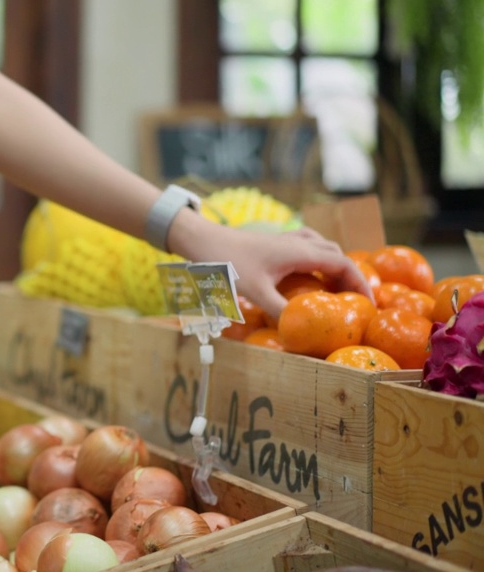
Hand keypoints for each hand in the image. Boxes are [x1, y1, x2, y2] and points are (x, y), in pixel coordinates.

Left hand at [168, 210, 371, 319]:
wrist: (201, 239)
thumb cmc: (227, 262)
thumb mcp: (254, 291)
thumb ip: (279, 311)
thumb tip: (300, 332)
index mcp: (301, 251)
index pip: (343, 264)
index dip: (360, 283)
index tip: (369, 304)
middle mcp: (298, 242)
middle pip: (337, 255)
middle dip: (351, 277)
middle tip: (355, 302)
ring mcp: (285, 240)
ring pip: (323, 248)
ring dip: (335, 267)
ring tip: (337, 290)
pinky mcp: (274, 243)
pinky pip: (307, 247)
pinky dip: (317, 260)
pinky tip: (308, 275)